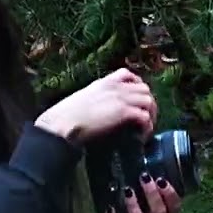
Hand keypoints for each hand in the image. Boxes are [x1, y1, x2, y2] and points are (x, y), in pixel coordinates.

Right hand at [34, 68, 157, 143]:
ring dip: (150, 116)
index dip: (138, 87)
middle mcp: (115, 87)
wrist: (62, 124)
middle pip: (144, 89)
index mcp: (103, 82)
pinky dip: (147, 128)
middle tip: (146, 120)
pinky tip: (141, 137)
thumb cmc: (65, 117)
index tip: (138, 100)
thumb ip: (95, 100)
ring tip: (145, 130)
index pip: (128, 75)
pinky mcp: (123, 112)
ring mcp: (121, 98)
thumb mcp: (82, 100)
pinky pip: (145, 117)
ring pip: (149, 101)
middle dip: (148, 104)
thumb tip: (102, 112)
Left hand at [103, 171, 181, 212]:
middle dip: (152, 194)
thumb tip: (148, 172)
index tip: (161, 179)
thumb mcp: (151, 209)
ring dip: (133, 205)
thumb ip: (154, 195)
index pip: (175, 208)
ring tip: (128, 190)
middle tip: (144, 177)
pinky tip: (109, 208)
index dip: (171, 194)